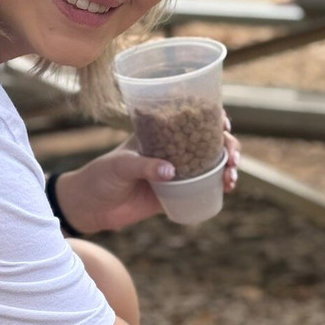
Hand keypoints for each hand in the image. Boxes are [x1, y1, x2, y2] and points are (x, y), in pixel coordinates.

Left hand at [55, 113, 241, 232]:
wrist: (92, 207)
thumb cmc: (101, 176)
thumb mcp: (120, 166)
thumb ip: (144, 166)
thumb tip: (171, 172)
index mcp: (159, 132)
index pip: (190, 117)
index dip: (213, 117)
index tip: (224, 125)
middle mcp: (173, 148)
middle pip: (210, 140)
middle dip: (229, 146)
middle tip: (233, 159)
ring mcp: (178, 170)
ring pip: (212, 163)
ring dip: (228, 167)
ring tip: (231, 179)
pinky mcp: (178, 192)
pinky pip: (205, 187)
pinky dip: (220, 186)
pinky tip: (228, 189)